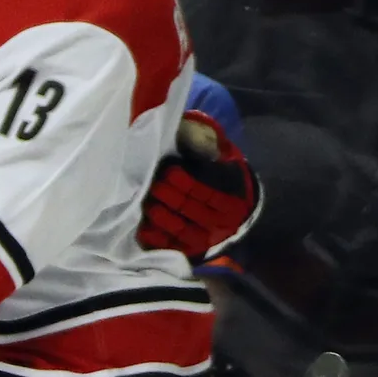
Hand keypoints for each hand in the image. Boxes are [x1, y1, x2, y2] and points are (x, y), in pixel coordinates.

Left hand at [139, 110, 260, 263]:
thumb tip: (183, 127)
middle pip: (196, 210)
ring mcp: (208, 238)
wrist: (225, 204)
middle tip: (154, 186)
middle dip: (174, 198)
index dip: (190, 183)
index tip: (170, 171)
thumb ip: (204, 143)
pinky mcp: (192, 249)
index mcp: (232, 194)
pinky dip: (160, 239)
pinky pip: (175, 247)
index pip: (211, 191)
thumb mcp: (216, 153)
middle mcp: (224, 220)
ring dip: (165, 218)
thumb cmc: (212, 170)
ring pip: (186, 231)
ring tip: (149, 205)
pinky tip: (145, 230)